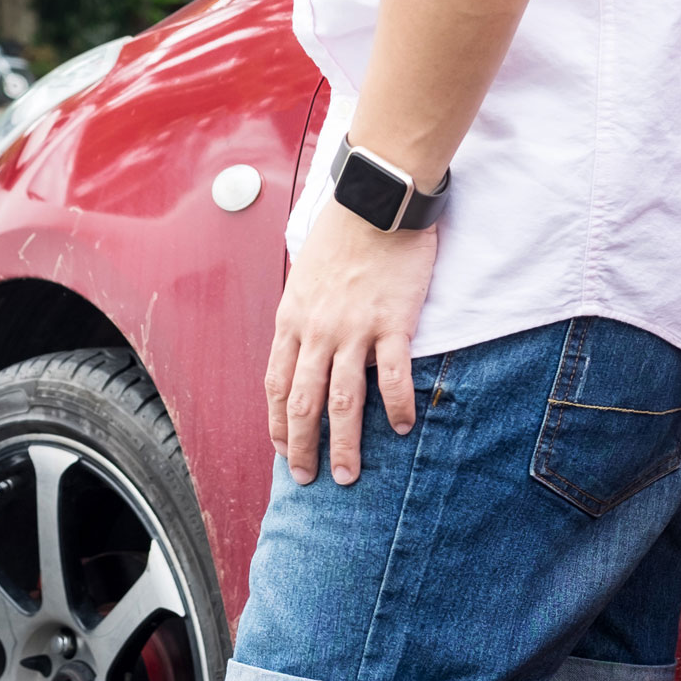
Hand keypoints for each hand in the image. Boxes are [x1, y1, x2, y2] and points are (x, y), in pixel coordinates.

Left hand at [264, 208, 437, 484]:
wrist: (376, 201)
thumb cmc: (343, 234)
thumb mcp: (305, 275)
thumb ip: (303, 313)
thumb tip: (302, 343)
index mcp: (292, 320)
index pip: (276, 384)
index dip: (277, 423)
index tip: (282, 449)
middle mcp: (317, 331)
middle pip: (303, 402)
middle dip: (303, 447)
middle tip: (309, 479)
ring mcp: (354, 329)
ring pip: (343, 400)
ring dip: (346, 443)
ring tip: (350, 475)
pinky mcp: (392, 323)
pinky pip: (394, 376)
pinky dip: (398, 406)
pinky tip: (404, 428)